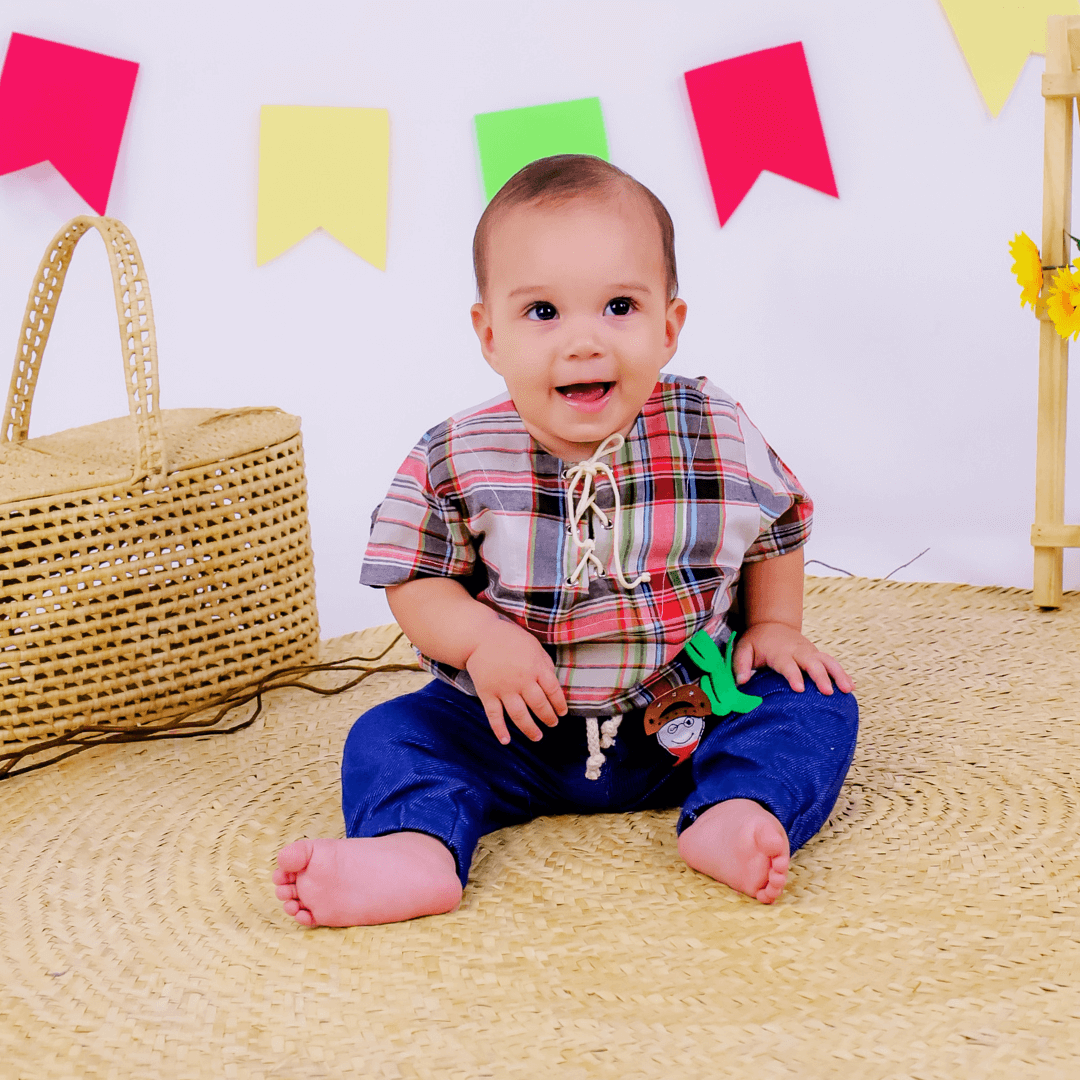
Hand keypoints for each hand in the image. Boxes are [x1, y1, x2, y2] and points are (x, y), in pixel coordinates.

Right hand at [465, 620, 567, 743]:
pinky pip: (494, 715)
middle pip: (539, 705)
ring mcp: (503, 689)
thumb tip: (554, 682)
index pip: (553, 691)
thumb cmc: (509, 639)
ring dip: (530, 729)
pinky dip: (499, 729)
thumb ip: (545, 664)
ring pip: (519, 715)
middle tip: (552, 724)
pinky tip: (506, 741)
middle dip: (548, 718)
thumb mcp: (534, 646)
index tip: (562, 713)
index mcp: (535, 667)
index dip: (560, 704)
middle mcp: (521, 681)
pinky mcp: (487, 694)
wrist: (478, 637)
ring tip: (537, 737)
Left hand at [733, 621, 853, 694]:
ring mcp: (809, 652)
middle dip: (821, 676)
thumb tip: (741, 681)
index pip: (787, 664)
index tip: (800, 688)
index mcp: (779, 651)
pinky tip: (850, 687)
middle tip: (828, 691)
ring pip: (827, 661)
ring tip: (847, 690)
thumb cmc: (756, 641)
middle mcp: (797, 650)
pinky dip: (842, 673)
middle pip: (812, 662)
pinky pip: (832, 663)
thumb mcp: (743, 648)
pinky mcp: (816, 655)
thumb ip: (740, 664)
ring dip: (838, 674)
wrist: (772, 624)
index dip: (794, 675)